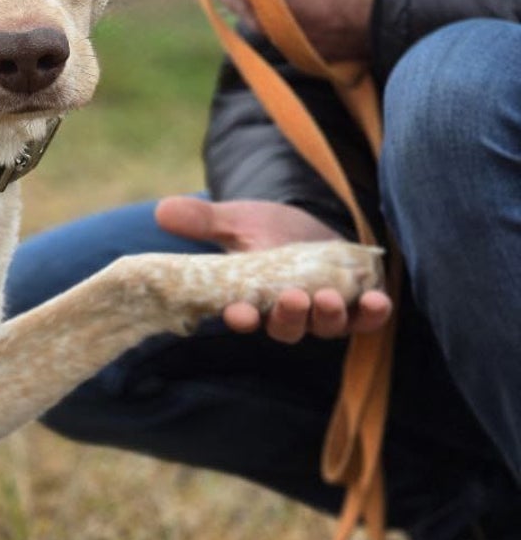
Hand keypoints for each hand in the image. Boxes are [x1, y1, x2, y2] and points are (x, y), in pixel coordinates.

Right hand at [155, 195, 391, 341]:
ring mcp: (323, 313)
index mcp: (253, 300)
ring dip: (327, 317)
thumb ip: (203, 220)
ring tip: (328, 299)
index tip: (237, 311)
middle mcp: (288, 314)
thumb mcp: (237, 220)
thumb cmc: (268, 230)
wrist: (314, 228)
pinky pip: (366, 319)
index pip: (243, 317)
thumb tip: (162, 210)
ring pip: (325, 327)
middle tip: (290, 299)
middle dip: (288, 318)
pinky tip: (377, 301)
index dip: (240, 317)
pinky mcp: (357, 305)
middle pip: (286, 329)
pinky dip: (373, 314)